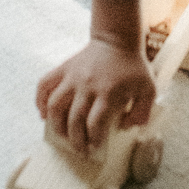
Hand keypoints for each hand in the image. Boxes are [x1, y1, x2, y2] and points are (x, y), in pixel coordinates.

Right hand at [36, 41, 155, 156]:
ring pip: (55, 105)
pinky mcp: (64, 68)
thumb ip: (142, 113)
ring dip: (56, 125)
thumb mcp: (148, 89)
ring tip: (62, 135)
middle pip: (74, 119)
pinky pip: (44, 84)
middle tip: (79, 149)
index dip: (93, 139)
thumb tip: (124, 127)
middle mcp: (87, 85)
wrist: (117, 39)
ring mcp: (72, 76)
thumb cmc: (133, 67)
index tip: (94, 147)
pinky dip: (40, 100)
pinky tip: (44, 114)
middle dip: (75, 140)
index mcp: (108, 92)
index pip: (94, 123)